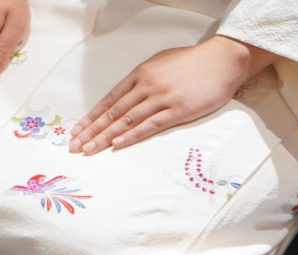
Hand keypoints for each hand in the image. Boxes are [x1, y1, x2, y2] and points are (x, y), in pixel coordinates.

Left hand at [69, 36, 276, 153]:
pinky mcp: (178, 110)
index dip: (91, 118)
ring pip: (126, 121)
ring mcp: (162, 98)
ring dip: (105, 138)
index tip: (76, 132)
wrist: (223, 59)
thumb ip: (142, 81)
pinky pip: (150, 125)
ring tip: (89, 151)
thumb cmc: (192, 63)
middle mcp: (146, 86)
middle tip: (74, 147)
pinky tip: (117, 145)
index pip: (108, 100)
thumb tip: (124, 98)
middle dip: (90, 132)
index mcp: (140, 75)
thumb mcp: (160, 65)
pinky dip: (132, 136)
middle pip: (112, 113)